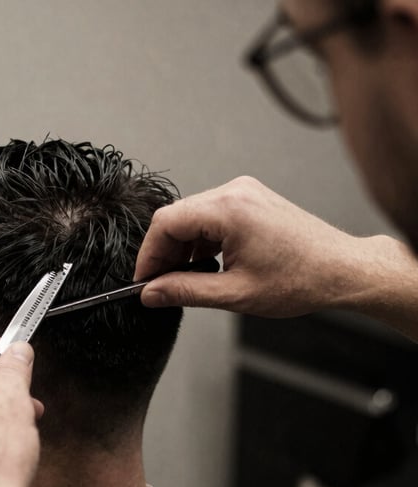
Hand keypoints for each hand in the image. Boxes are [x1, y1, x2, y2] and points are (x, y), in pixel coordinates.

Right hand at [134, 176, 366, 317]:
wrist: (342, 270)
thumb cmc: (301, 279)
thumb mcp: (234, 294)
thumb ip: (184, 292)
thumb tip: (151, 293)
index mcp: (229, 209)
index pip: (166, 223)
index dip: (148, 254)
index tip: (143, 280)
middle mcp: (235, 192)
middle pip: (176, 217)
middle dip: (163, 252)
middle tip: (160, 284)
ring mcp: (243, 193)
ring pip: (191, 216)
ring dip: (181, 247)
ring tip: (185, 279)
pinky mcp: (250, 200)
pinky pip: (210, 215)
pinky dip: (200, 240)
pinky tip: (204, 265)